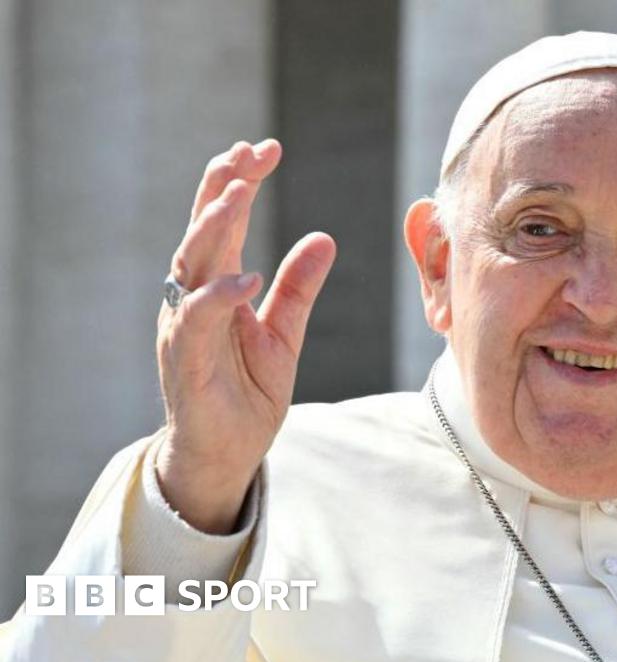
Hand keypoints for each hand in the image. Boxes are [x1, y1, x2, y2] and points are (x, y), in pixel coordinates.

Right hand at [155, 139, 335, 533]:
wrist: (228, 453)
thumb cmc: (246, 392)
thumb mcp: (284, 333)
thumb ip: (298, 288)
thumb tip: (324, 238)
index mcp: (215, 286)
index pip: (224, 222)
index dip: (239, 182)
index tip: (267, 147)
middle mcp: (193, 298)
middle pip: (201, 230)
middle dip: (222, 186)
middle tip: (249, 151)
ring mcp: (184, 326)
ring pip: (190, 264)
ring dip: (213, 225)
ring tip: (240, 192)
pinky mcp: (185, 360)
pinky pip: (197, 319)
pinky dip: (220, 294)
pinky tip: (248, 276)